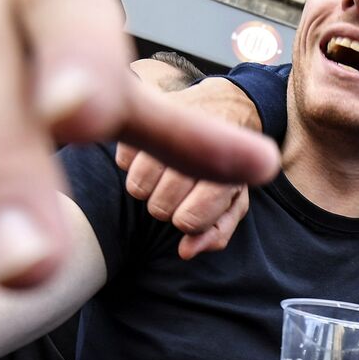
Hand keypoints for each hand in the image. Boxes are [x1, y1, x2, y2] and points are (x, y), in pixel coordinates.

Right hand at [116, 77, 264, 258]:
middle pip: (160, 209)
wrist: (227, 107)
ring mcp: (170, 128)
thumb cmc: (227, 166)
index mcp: (227, 173)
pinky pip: (124, 160)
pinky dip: (135, 162)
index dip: (189, 222)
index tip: (196, 208)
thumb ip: (216, 231)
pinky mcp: (143, 113)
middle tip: (181, 190)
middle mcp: (199, 148)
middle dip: (169, 207)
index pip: (187, 220)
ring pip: (137, 188)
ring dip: (149, 188)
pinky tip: (154, 153)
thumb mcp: (234, 200)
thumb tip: (185, 252)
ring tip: (166, 174)